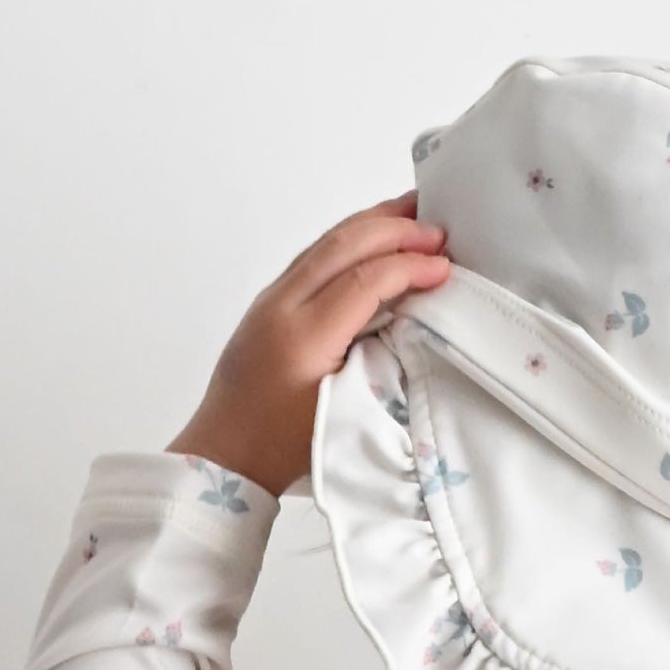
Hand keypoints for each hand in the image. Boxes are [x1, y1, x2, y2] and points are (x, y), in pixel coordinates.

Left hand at [165, 190, 450, 497]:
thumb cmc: (283, 448)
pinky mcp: (269, 303)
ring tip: (412, 214)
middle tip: (438, 228)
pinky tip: (372, 240)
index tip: (445, 266)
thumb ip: (379, 361)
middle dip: (394, 230)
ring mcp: (270, 300)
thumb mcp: (343, 412)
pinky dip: (349, 240)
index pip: (364, 280)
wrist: (224, 455)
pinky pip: (313, 256)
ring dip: (371, 225)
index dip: (409, 266)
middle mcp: (281, 307)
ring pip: (324, 243)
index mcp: (303, 338)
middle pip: (342, 246)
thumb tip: (415, 318)